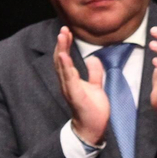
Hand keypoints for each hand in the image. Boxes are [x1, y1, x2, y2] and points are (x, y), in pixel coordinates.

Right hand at [53, 26, 109, 144]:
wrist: (92, 129)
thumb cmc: (92, 109)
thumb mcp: (96, 86)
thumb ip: (94, 73)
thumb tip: (93, 58)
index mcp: (71, 80)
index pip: (65, 59)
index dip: (65, 45)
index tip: (67, 31)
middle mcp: (67, 83)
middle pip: (61, 60)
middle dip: (61, 44)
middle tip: (63, 29)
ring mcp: (69, 89)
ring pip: (62, 66)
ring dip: (61, 50)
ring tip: (62, 36)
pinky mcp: (75, 95)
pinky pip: (69, 78)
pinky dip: (65, 66)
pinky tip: (64, 55)